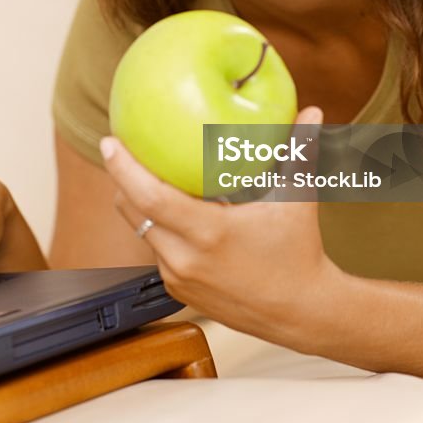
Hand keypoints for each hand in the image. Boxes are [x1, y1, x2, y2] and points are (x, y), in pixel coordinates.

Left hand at [101, 106, 340, 349]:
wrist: (300, 312)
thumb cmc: (299, 253)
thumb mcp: (297, 198)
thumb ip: (300, 149)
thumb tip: (312, 110)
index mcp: (209, 233)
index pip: (150, 197)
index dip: (124, 168)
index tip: (110, 142)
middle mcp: (186, 259)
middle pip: (132, 212)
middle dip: (122, 178)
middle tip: (121, 147)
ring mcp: (179, 278)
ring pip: (143, 232)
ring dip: (140, 203)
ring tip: (144, 174)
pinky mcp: (179, 291)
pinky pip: (157, 251)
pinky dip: (159, 228)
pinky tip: (172, 211)